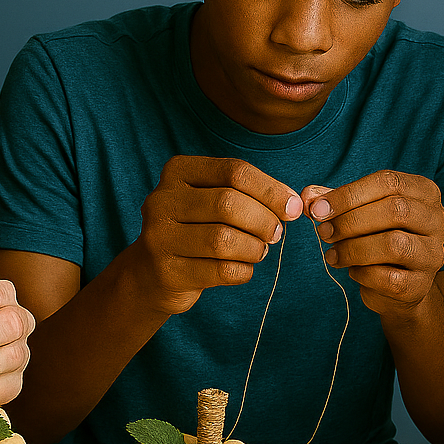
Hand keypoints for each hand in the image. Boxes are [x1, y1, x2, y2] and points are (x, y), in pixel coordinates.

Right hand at [126, 156, 303, 315]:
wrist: (151, 272)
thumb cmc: (195, 228)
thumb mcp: (212, 199)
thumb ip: (248, 194)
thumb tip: (292, 204)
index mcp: (178, 171)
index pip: (235, 171)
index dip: (271, 190)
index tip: (292, 208)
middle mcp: (162, 200)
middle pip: (228, 203)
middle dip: (263, 220)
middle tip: (276, 233)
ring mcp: (159, 237)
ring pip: (223, 240)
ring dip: (254, 248)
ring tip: (259, 250)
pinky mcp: (167, 272)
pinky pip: (220, 271)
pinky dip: (243, 270)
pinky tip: (244, 268)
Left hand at [301, 171, 443, 317]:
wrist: (397, 287)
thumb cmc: (376, 239)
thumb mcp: (355, 213)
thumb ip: (332, 202)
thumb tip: (307, 197)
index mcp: (426, 193)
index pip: (388, 182)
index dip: (348, 194)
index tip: (318, 209)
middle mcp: (438, 220)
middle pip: (396, 210)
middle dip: (351, 221)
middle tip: (324, 232)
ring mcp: (433, 254)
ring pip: (394, 244)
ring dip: (353, 248)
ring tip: (333, 254)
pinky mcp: (421, 285)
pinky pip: (388, 277)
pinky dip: (362, 273)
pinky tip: (352, 270)